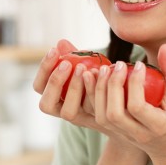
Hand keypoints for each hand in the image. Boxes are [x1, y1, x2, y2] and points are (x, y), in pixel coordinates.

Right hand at [33, 40, 145, 155]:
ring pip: (68, 112)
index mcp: (57, 97)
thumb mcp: (86, 68)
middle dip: (55, 82)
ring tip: (85, 69)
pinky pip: (92, 110)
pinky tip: (103, 75)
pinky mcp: (98, 122)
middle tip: (68, 64)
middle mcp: (65, 110)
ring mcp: (81, 119)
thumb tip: (61, 42)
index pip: (39, 87)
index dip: (44, 69)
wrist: (126, 106)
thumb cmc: (101, 81)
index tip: (54, 50)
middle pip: (46, 104)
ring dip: (73, 88)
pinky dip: (95, 92)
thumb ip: (74, 57)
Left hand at [92, 44, 165, 162]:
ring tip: (104, 69)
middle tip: (118, 64)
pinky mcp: (114, 133)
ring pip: (103, 117)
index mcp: (157, 126)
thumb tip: (165, 46)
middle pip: (115, 113)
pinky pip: (98, 116)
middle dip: (112, 86)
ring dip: (99, 91)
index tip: (139, 65)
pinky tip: (95, 78)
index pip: (137, 107)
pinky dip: (94, 97)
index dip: (135, 84)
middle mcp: (138, 134)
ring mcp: (124, 136)